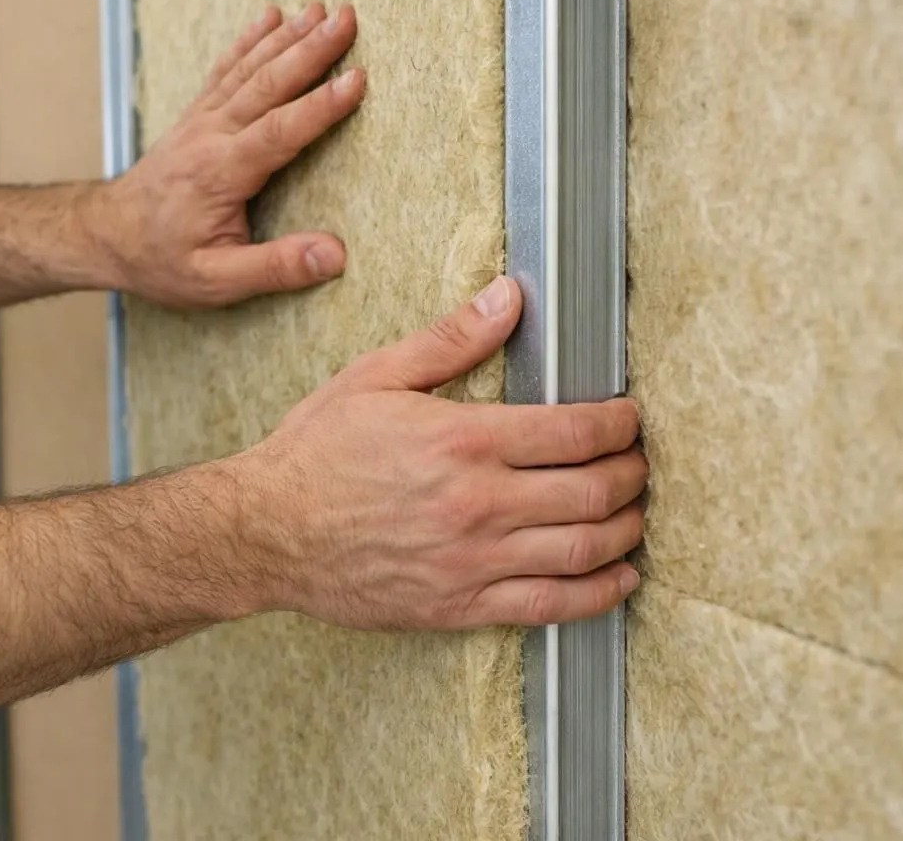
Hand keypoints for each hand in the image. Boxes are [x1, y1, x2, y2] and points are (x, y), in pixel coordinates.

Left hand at [94, 3, 363, 307]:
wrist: (105, 235)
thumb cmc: (161, 261)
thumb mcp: (215, 281)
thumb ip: (275, 267)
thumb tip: (335, 254)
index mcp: (220, 174)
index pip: (278, 132)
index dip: (320, 105)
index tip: (357, 78)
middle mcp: (210, 136)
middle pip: (266, 84)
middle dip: (310, 50)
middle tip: (348, 18)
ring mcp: (201, 120)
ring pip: (249, 69)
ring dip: (287, 37)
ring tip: (323, 10)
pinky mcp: (196, 116)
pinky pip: (227, 69)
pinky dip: (250, 40)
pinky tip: (271, 16)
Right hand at [227, 276, 646, 630]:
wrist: (265, 531)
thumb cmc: (315, 453)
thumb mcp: (375, 378)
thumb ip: (451, 340)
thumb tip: (509, 297)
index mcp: (463, 440)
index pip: (575, 432)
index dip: (619, 423)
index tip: (627, 418)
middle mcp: (478, 503)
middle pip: (593, 490)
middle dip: (631, 473)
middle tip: (636, 462)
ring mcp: (472, 560)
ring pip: (583, 549)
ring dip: (625, 529)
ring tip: (632, 512)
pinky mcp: (460, 604)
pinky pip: (550, 605)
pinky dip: (599, 594)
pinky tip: (618, 577)